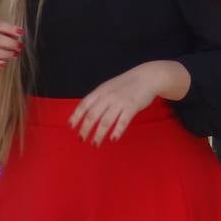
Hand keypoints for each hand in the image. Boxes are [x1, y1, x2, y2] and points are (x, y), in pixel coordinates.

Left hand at [69, 61, 188, 145]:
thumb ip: (99, 98)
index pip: (84, 104)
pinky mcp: (132, 107)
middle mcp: (108, 96)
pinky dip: (117, 131)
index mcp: (101, 91)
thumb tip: (86, 113)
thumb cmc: (127, 84)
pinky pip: (123, 121)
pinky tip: (113, 139)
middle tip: (82, 139)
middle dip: (85, 129)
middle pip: (93, 115)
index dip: (76, 116)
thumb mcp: (109, 87)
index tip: (71, 127)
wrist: (148, 76)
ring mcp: (120, 102)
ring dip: (99, 134)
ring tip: (95, 143)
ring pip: (106, 121)